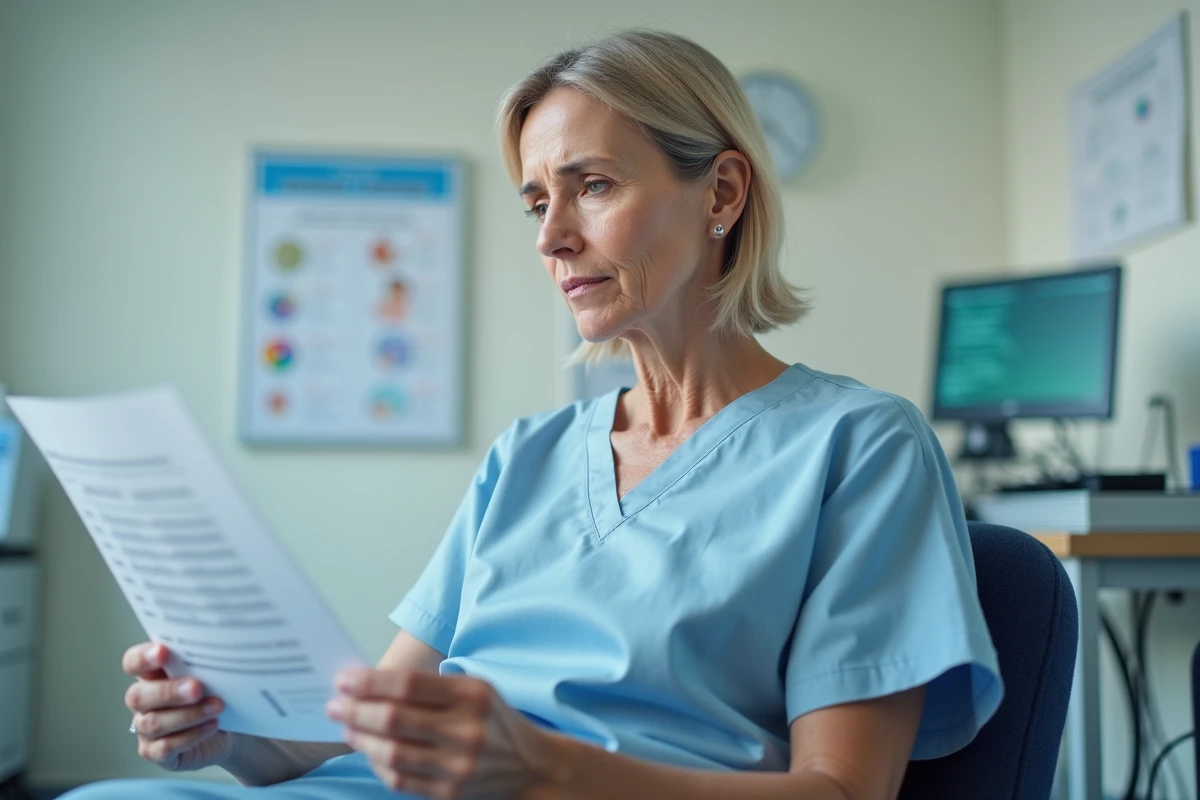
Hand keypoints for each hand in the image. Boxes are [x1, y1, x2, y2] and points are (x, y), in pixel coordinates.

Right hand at [122, 642, 232, 771]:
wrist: (225, 730)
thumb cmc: (211, 696)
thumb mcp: (207, 676)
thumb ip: (198, 665)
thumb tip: (210, 651)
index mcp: (151, 676)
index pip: (132, 663)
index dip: (142, 658)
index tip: (163, 652)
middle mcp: (143, 702)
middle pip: (137, 696)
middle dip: (168, 692)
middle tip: (196, 688)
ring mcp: (145, 729)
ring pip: (153, 723)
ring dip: (187, 715)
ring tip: (216, 707)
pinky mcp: (155, 753)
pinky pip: (165, 747)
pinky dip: (190, 736)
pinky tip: (211, 726)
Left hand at [327, 669, 557, 798]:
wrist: (531, 766)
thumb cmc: (493, 719)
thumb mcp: (474, 689)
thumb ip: (429, 686)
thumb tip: (370, 685)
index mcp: (471, 695)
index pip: (407, 685)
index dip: (369, 683)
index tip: (343, 680)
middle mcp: (465, 730)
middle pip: (393, 719)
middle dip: (356, 711)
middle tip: (335, 705)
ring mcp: (457, 766)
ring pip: (391, 753)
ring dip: (360, 740)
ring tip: (347, 728)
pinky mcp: (449, 792)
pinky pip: (400, 780)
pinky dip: (378, 765)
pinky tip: (368, 752)